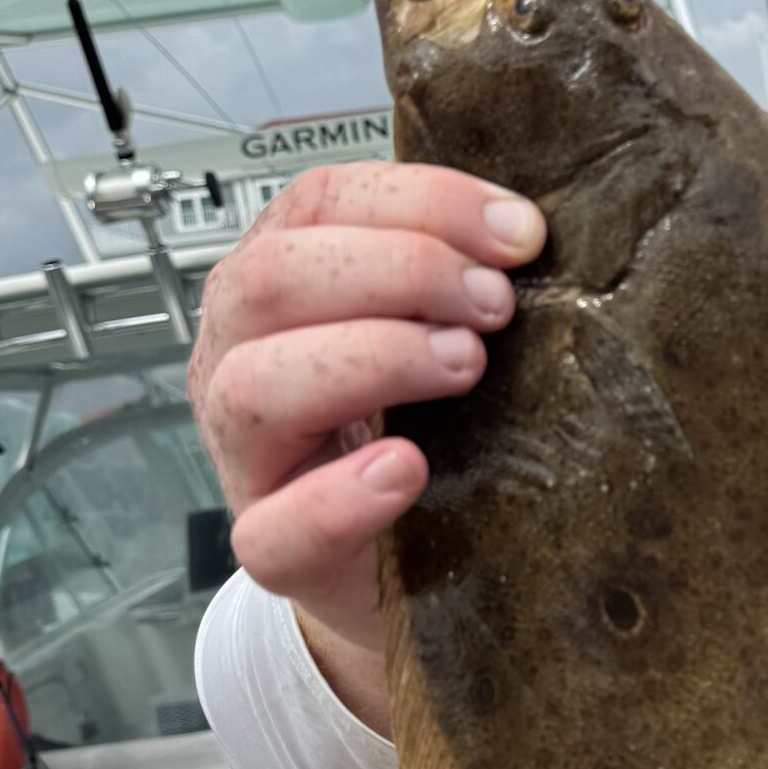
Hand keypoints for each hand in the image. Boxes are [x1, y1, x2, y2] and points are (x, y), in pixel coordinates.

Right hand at [189, 163, 545, 710]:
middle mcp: (240, 357)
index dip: (421, 202)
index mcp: (278, 287)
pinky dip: (338, 499)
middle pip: (273, 278)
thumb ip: (455, 280)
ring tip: (464, 365)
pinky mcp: (272, 549)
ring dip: (373, 357)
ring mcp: (244, 457)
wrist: (403, 566)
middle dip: (400, 271)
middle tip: (495, 305)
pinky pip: (273, 529)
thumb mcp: (429, 335)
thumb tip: (527, 231)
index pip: (319, 204)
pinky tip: (405, 470)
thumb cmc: (416, 431)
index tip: (517, 231)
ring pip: (256, 385)